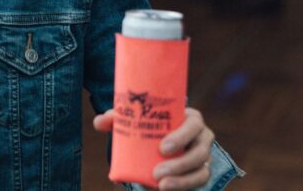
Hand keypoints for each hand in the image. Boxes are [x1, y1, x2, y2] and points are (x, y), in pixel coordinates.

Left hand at [93, 107, 213, 190]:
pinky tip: (166, 189)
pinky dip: (184, 186)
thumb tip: (99, 122)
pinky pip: (199, 181)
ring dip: (182, 180)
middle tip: (156, 172)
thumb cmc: (149, 125)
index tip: (161, 148)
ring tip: (160, 185)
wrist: (158, 141)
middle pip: (200, 151)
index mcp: (190, 118)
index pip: (194, 124)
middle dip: (180, 164)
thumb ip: (116, 118)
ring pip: (201, 171)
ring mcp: (204, 157)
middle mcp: (202, 137)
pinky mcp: (200, 172)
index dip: (181, 137)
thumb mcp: (135, 120)